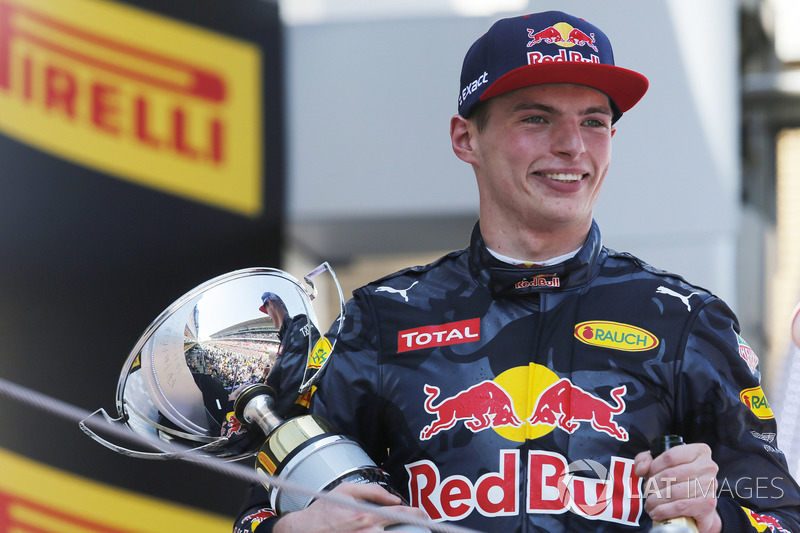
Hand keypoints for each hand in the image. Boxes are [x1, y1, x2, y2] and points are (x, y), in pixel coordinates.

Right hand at [273, 483, 428, 532]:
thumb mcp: (346, 490)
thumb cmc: (323, 511)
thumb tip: (394, 498)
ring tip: (406, 532)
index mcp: (365, 516)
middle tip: (423, 529)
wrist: (302, 531)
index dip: (416, 514)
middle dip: (414, 532)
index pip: (399, 514)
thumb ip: (373, 491)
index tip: (424, 515)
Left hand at [634, 443, 721, 532]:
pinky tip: (656, 513)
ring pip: (673, 492)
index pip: (669, 456)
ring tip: (649, 504)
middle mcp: (708, 466)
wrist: (699, 506)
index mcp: (699, 451)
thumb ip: (646, 460)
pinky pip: (680, 506)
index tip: (648, 476)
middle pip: (670, 474)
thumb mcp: (660, 464)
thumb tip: (642, 469)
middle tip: (647, 492)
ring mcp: (710, 485)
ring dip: (655, 500)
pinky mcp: (708, 505)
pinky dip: (663, 511)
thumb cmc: (679, 481)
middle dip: (652, 485)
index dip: (653, 467)